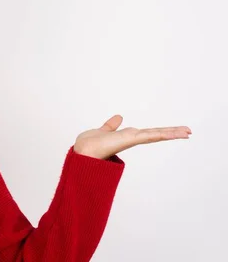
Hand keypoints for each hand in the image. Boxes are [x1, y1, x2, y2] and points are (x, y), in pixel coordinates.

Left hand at [73, 114, 191, 159]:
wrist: (82, 152)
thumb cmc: (88, 145)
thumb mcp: (102, 131)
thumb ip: (110, 126)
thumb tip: (119, 117)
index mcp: (126, 136)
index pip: (147, 133)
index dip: (161, 131)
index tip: (174, 130)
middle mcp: (131, 138)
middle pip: (155, 134)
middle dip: (171, 132)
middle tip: (188, 131)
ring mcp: (131, 140)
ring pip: (155, 135)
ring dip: (172, 133)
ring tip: (187, 132)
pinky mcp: (130, 140)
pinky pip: (148, 136)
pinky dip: (161, 134)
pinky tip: (173, 133)